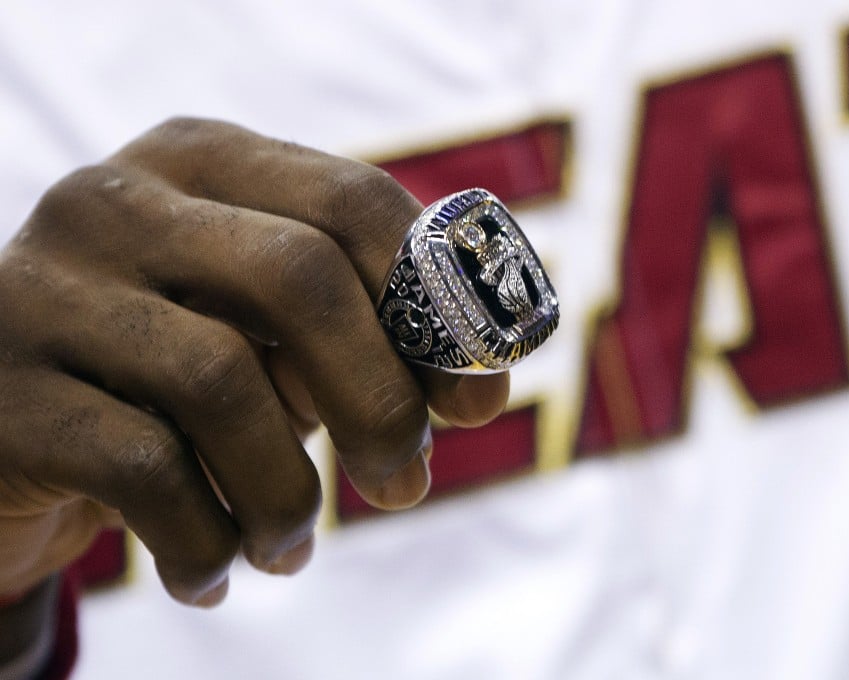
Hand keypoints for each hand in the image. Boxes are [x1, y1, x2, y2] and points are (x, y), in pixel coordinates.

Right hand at [0, 118, 509, 606]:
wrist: (13, 430)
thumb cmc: (172, 374)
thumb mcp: (271, 337)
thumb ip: (366, 338)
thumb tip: (481, 386)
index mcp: (203, 160)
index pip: (352, 200)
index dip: (436, 305)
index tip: (477, 403)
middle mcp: (118, 199)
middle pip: (299, 276)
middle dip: (378, 399)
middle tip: (404, 485)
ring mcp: (47, 287)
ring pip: (223, 380)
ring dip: (286, 492)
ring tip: (289, 547)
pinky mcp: (6, 390)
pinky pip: (146, 469)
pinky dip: (205, 539)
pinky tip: (216, 573)